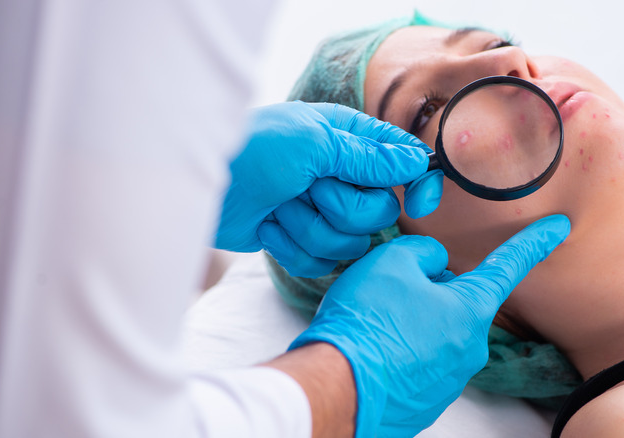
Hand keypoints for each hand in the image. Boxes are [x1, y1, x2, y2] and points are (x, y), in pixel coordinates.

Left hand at [215, 101, 442, 276]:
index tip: (421, 204)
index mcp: (350, 141)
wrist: (202, 187)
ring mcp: (321, 211)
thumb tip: (414, 162)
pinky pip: (320, 260)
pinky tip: (270, 227)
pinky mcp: (301, 240)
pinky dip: (291, 246)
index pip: (405, 164)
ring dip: (310, 228)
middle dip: (342, 207)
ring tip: (280, 207)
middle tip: (308, 189)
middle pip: (379, 213)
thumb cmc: (253, 149)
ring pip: (349, 243)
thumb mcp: (314, 143)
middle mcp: (341, 177)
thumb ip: (367, 156)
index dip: (419, 184)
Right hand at [290, 215, 570, 436]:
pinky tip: (372, 350)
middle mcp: (469, 348)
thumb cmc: (366, 323)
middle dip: (427, 291)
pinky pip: (416, 361)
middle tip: (387, 294)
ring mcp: (449, 379)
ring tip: (373, 327)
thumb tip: (431, 267)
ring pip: (433, 331)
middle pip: (456, 301)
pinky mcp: (426, 400)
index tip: (559, 227)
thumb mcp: (392, 261)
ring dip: (408, 322)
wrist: (340, 388)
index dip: (533, 241)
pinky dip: (397, 350)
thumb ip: (423, 253)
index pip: (509, 265)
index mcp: (470, 310)